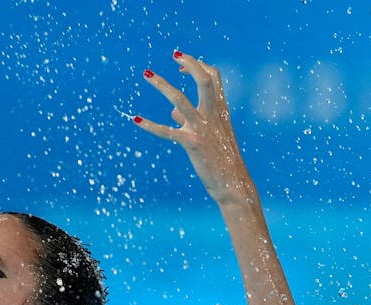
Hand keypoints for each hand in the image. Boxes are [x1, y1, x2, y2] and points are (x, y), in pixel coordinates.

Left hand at [133, 50, 254, 203]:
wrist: (234, 184)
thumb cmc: (223, 160)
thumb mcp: (211, 136)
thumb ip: (193, 120)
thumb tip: (173, 113)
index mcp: (221, 111)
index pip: (214, 78)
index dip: (198, 66)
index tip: (182, 65)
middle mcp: (213, 116)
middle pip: (204, 80)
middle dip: (190, 64)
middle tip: (174, 54)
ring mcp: (202, 129)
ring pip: (180, 100)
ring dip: (162, 85)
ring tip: (146, 74)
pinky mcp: (192, 144)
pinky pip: (168, 132)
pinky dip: (150, 125)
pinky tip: (136, 120)